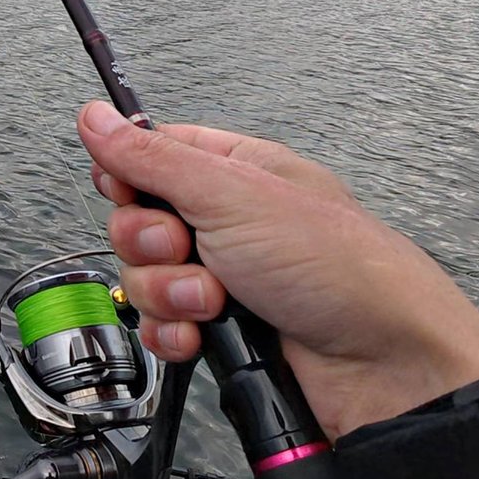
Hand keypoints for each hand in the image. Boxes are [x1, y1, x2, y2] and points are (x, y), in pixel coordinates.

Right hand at [76, 100, 478, 437]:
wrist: (382, 362)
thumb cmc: (337, 265)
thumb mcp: (232, 194)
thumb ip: (152, 157)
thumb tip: (95, 115)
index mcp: (234, 170)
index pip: (149, 156)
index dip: (127, 176)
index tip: (135, 191)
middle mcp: (226, 221)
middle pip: (136, 221)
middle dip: (151, 245)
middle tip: (189, 248)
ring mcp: (222, 277)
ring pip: (144, 279)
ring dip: (169, 294)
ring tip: (215, 300)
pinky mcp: (219, 329)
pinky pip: (161, 327)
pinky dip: (174, 333)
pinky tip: (205, 334)